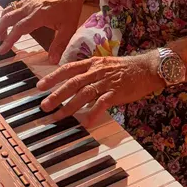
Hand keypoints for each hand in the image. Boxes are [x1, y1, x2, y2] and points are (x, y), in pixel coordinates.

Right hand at [0, 0, 83, 63]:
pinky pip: (11, 8)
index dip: (9, 40)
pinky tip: (4, 26)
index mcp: (39, 14)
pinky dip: (4, 18)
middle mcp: (29, 7)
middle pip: (7, 19)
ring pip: (7, 13)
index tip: (1, 50)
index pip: (19, 28)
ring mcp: (26, 2)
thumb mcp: (69, 27)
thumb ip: (60, 44)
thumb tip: (53, 60)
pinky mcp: (26, 0)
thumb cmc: (69, 6)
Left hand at [36, 53, 162, 127]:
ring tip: (58, 116)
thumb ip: (90, 73)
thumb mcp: (105, 65)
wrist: (147, 68)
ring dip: (69, 106)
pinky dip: (93, 112)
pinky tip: (86, 122)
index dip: (53, 77)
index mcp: (93, 63)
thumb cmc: (126, 68)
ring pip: (84, 93)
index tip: (40, 86)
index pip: (68, 68)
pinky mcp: (117, 91)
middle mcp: (97, 71)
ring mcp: (107, 81)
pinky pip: (102, 103)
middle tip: (44, 105)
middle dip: (56, 94)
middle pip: (72, 82)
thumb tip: (75, 85)